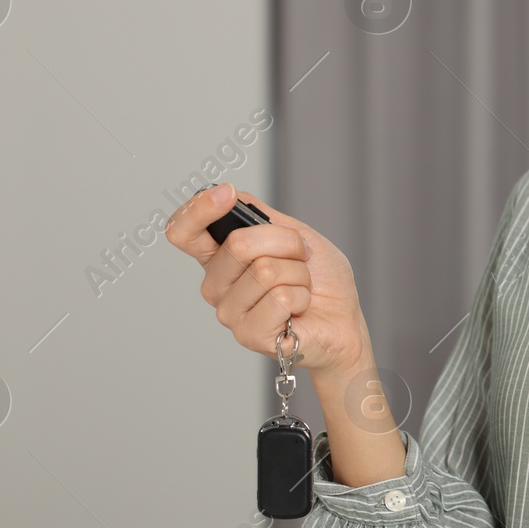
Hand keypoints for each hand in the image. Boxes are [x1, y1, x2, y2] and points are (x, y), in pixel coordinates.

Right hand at [165, 183, 369, 374]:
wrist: (343, 318)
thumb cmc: (319, 278)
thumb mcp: (293, 232)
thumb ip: (259, 216)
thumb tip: (233, 196)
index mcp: (219, 256)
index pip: (184, 231)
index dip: (198, 209)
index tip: (226, 193)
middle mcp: (216, 284)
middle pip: (238, 244)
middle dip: (286, 243)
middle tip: (300, 258)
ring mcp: (229, 312)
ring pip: (265, 271)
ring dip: (298, 273)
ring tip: (300, 287)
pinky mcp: (248, 334)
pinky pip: (280, 298)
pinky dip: (302, 297)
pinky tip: (299, 309)